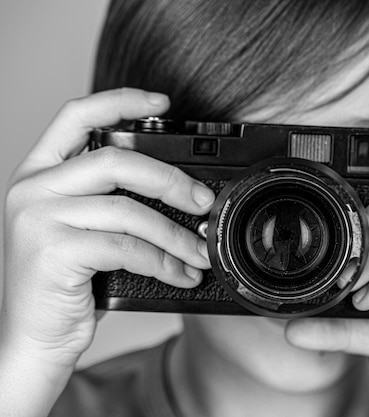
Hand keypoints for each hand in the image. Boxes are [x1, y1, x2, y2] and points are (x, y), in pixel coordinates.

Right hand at [1, 88, 212, 369]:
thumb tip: (176, 193)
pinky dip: (164, 262)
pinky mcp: (53, 251)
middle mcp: (33, 188)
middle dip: (170, 180)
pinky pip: (127, 248)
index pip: (76, 116)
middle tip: (203, 202)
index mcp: (39, 173)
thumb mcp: (79, 230)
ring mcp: (39, 218)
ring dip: (175, 234)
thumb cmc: (63, 285)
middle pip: (115, 160)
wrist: (31, 340)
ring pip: (127, 209)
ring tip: (199, 252)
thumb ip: (108, 201)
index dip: (121, 101)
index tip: (162, 102)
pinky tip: (181, 274)